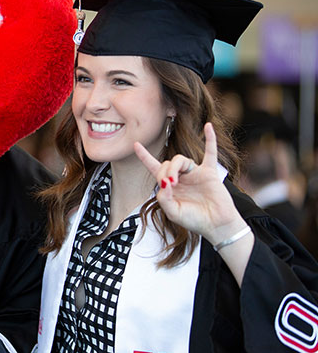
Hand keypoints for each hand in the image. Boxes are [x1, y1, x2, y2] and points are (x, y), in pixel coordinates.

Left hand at [134, 123, 245, 244]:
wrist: (216, 225)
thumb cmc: (194, 220)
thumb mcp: (173, 212)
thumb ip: (165, 199)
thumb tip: (164, 183)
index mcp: (170, 186)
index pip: (154, 167)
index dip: (144, 156)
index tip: (135, 145)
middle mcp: (182, 177)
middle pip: (167, 163)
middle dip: (164, 172)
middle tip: (169, 185)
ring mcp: (196, 173)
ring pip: (181, 159)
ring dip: (175, 168)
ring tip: (175, 180)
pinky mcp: (209, 173)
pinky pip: (210, 153)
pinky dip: (210, 139)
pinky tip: (208, 127)